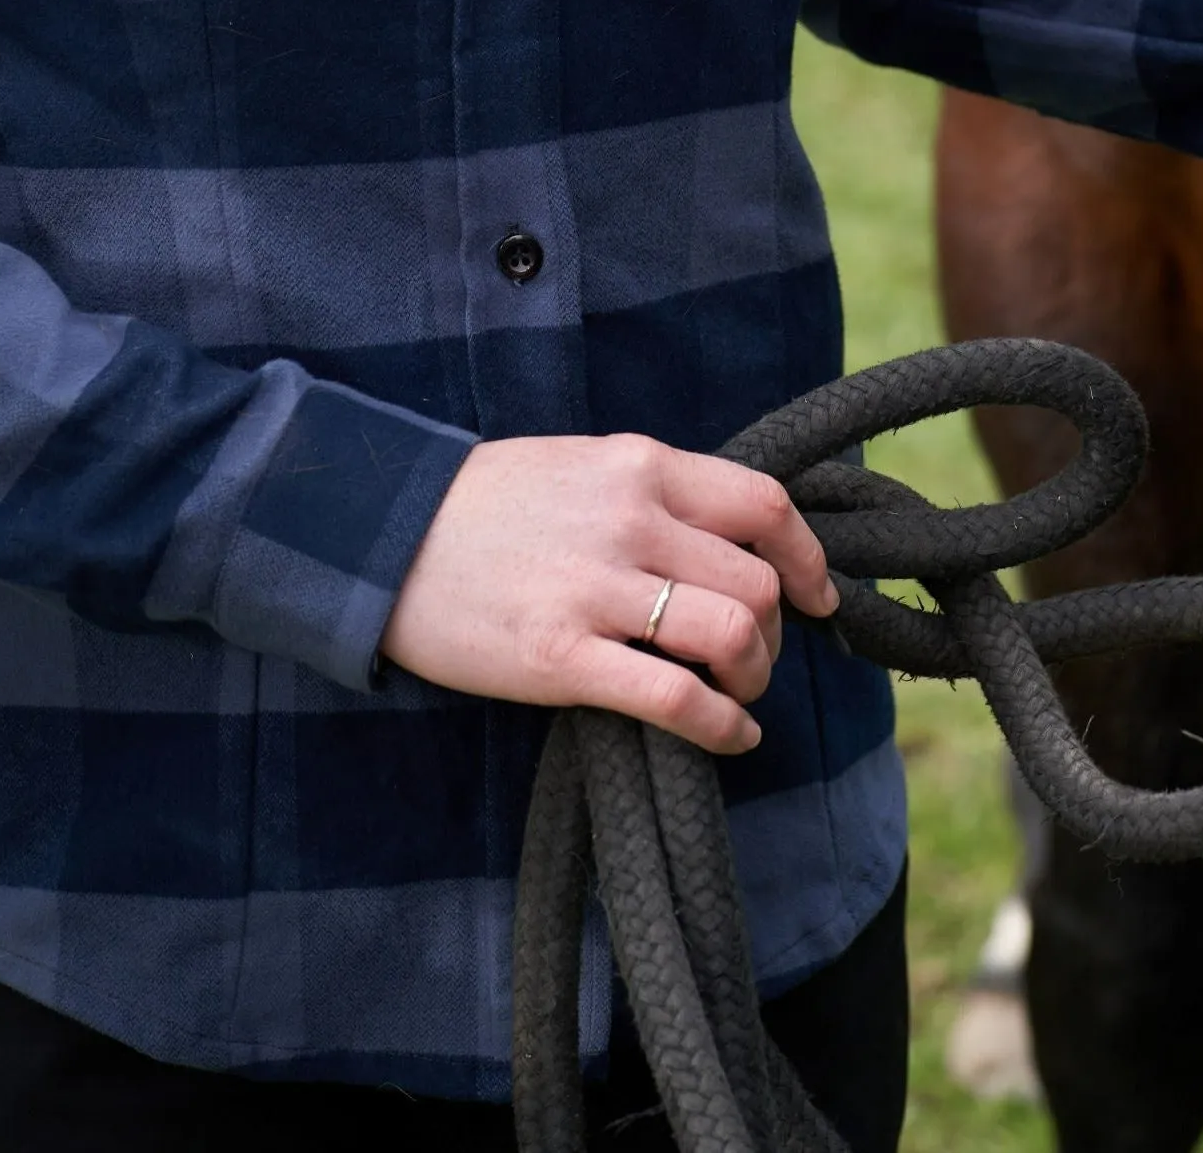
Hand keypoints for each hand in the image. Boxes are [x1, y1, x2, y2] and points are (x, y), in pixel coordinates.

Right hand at [380, 434, 837, 755]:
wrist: (386, 535)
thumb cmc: (488, 503)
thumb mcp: (583, 465)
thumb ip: (655, 493)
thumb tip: (727, 540)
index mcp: (640, 465)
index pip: (762, 505)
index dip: (805, 558)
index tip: (817, 595)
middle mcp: (631, 520)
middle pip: (757, 582)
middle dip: (776, 632)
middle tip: (756, 657)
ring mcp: (596, 591)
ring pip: (731, 635)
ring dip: (754, 678)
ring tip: (738, 696)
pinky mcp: (560, 659)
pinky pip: (673, 699)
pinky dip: (720, 727)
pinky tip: (727, 737)